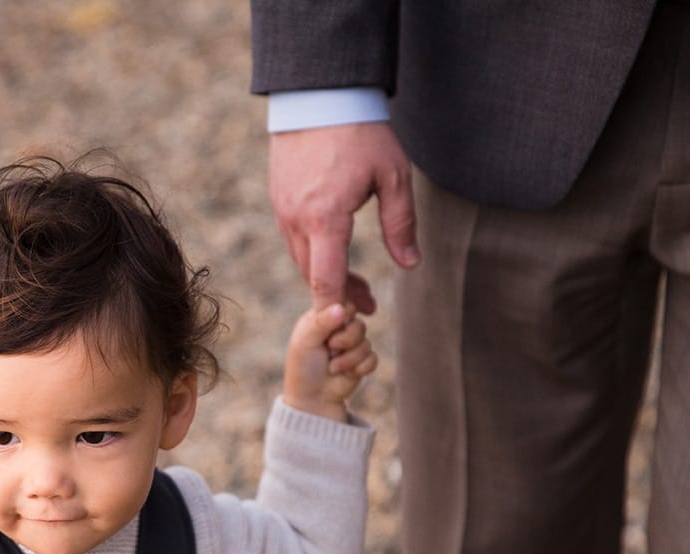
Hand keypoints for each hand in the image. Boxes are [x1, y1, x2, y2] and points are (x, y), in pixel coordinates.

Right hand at [268, 121, 417, 312]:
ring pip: (301, 260)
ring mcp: (283, 211)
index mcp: (325, 218)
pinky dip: (313, 255)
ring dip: (326, 276)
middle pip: (312, 276)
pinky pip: (294, 240)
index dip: (338, 306)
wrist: (318, 97)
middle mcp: (296, 220)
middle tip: (368, 306)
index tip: (355, 320)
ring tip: (356, 286)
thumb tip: (410, 265)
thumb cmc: (361, 133)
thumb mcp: (394, 176)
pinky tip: (334, 254)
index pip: (325, 279)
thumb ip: (401, 224)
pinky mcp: (279, 201)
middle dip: (338, 296)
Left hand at [282, 304, 377, 421]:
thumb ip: (321, 321)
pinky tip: (346, 374)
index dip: (342, 315)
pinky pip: (373, 358)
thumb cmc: (304, 367)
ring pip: (367, 342)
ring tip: (332, 367)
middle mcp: (339, 329)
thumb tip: (341, 308)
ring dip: (349, 359)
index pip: (344, 303)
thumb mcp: (306, 341)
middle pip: (359, 324)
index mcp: (323, 318)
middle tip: (330, 350)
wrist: (313, 399)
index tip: (330, 330)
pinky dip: (359, 368)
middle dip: (346, 340)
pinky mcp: (362, 361)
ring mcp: (352, 345)